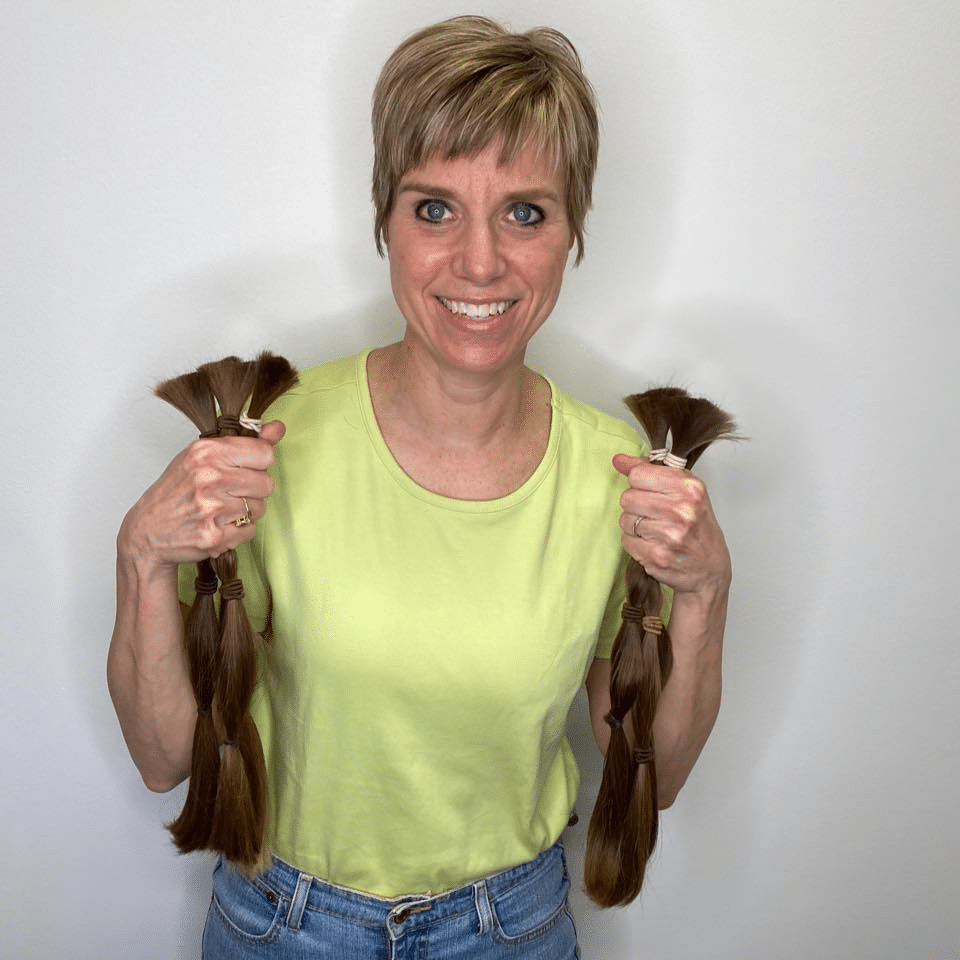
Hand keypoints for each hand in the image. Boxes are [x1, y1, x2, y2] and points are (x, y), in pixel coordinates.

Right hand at [118, 420, 284, 568]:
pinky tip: (217, 525)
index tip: (245, 468)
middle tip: (229, 493)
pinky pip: (250, 530)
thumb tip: (278, 428)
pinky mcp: (215, 536)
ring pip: (259, 508)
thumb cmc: (177, 491)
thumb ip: (245, 442)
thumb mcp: (203, 457)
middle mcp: (209, 478)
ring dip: (245, 512)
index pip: (265, 453)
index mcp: (206, 452)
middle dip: (253, 490)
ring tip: (220, 510)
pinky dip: (238, 531)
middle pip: (266, 483)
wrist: (147, 530)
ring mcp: (212, 509)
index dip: (259, 463)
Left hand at [613, 453, 730, 598]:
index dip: (639, 483)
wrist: (710, 569)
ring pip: (625, 519)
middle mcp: (682, 510)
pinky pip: (626, 540)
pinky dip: (635, 543)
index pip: (638, 475)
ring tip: (656, 530)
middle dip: (636, 506)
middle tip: (654, 514)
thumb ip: (651, 471)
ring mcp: (669, 535)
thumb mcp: (685, 491)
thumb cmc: (697, 526)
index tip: (648, 490)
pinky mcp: (657, 556)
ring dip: (635, 526)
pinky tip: (653, 544)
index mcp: (690, 488)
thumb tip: (619, 460)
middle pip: (628, 497)